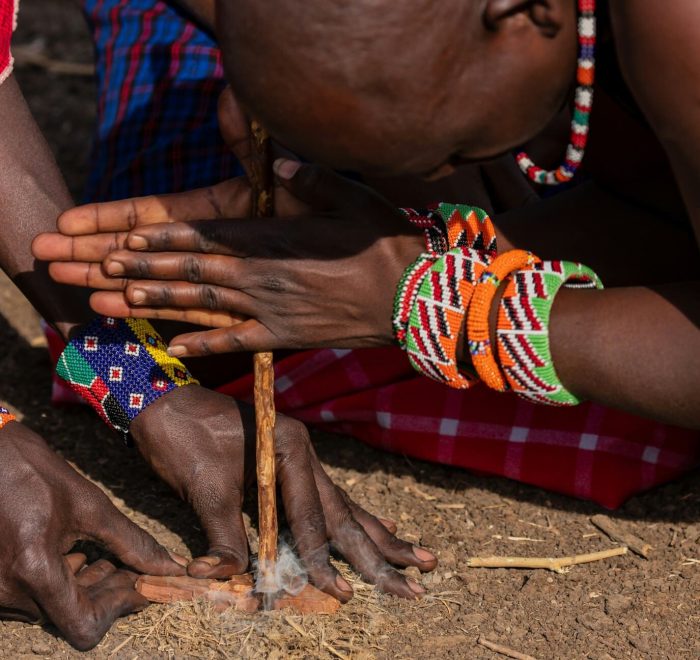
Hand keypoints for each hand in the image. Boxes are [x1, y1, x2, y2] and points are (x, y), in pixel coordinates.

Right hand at [0, 422, 184, 649]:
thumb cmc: (35, 473)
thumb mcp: (90, 505)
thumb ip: (131, 542)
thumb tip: (168, 566)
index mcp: (32, 570)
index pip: (84, 626)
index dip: (119, 607)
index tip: (142, 583)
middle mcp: (7, 591)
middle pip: (72, 617)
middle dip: (110, 594)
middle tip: (133, 568)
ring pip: (55, 610)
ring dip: (87, 589)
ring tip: (106, 559)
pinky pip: (35, 599)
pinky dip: (64, 584)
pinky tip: (79, 556)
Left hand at [33, 88, 424, 355]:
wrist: (412, 301)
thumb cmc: (385, 246)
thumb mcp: (353, 201)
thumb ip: (312, 181)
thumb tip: (280, 163)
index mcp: (276, 242)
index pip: (206, 239)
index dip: (162, 240)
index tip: (124, 239)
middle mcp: (264, 278)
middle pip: (192, 275)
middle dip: (143, 270)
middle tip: (99, 268)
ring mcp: (272, 311)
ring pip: (203, 308)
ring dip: (157, 305)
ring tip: (117, 303)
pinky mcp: (286, 337)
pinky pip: (238, 343)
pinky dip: (205, 345)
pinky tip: (174, 348)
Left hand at [130, 385, 435, 599]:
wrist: (161, 400)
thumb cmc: (181, 437)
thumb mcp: (203, 487)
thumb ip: (224, 535)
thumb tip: (228, 580)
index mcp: (289, 450)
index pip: (311, 516)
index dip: (325, 559)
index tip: (344, 593)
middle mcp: (303, 452)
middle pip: (343, 512)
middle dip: (377, 550)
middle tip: (416, 579)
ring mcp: (300, 457)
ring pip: (343, 506)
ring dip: (377, 536)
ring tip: (418, 556)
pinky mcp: (289, 465)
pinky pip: (327, 497)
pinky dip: (353, 516)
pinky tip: (382, 524)